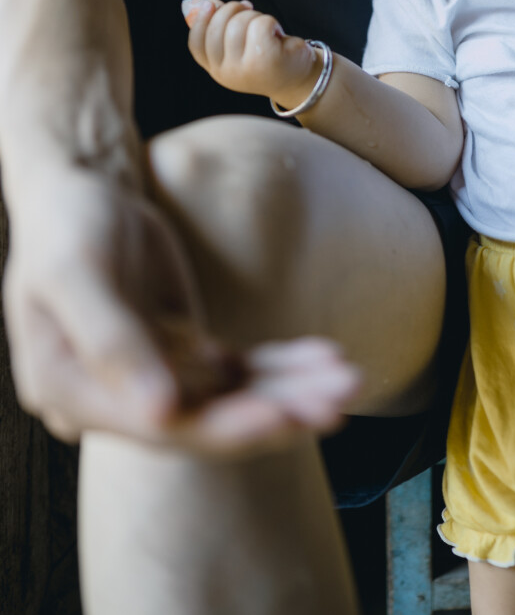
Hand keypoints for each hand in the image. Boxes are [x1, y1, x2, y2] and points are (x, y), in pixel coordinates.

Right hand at [3, 166, 359, 452]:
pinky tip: (326, 357)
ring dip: (292, 393)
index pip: (162, 427)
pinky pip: (241, 369)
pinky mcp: (184, 351)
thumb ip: (110, 340)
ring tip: (349, 380)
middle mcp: (116, 399)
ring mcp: (155, 376)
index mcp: (73, 393)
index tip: (284, 417)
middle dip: (275, 413)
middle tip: (337, 406)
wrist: (77, 187)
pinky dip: (283, 366)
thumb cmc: (65, 221)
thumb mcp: (76, 270)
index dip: (225, 426)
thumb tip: (158, 411)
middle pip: (205, 421)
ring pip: (232, 397)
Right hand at [182, 0, 319, 108]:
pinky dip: (271, 22)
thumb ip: (221, 25)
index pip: (196, 44)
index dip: (200, 21)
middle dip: (233, 10)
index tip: (210, 4)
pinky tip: (278, 34)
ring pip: (239, 22)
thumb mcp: (241, 44)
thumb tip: (205, 2)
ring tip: (267, 30)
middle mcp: (226, 74)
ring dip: (255, 16)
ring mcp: (244, 69)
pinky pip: (260, 24)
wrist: (300, 76)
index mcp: (216, 69)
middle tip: (249, 10)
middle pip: (217, 28)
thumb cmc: (268, 55)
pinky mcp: (265, 61)